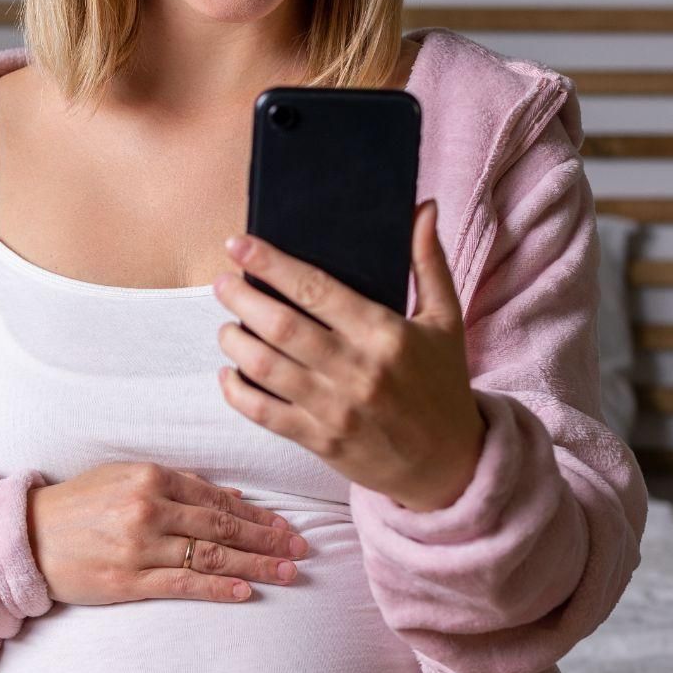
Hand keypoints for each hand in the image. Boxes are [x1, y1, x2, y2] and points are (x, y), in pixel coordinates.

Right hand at [24, 462, 311, 605]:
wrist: (26, 538)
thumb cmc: (77, 505)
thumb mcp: (123, 477)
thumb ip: (175, 484)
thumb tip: (227, 495)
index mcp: (150, 476)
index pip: (217, 497)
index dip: (257, 514)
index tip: (285, 525)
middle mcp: (149, 508)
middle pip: (223, 525)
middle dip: (268, 538)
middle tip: (302, 548)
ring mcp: (140, 546)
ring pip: (211, 554)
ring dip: (256, 564)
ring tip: (289, 571)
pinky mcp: (129, 580)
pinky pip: (184, 583)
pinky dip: (219, 587)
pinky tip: (247, 591)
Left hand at [211, 199, 483, 511]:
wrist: (449, 464)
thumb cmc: (443, 385)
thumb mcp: (445, 321)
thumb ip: (428, 262)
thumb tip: (423, 207)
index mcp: (384, 334)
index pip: (315, 289)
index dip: (271, 264)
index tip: (239, 244)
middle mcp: (356, 370)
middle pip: (281, 326)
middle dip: (241, 298)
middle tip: (222, 282)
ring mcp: (335, 409)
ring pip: (265, 368)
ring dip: (235, 342)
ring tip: (226, 325)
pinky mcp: (320, 441)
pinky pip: (265, 414)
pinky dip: (237, 392)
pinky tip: (229, 372)